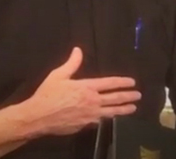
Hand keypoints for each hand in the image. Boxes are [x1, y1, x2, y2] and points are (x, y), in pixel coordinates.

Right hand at [21, 47, 140, 136]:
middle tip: (138, 96)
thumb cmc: (47, 95)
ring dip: (123, 109)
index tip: (132, 82)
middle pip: (115, 98)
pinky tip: (111, 117)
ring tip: (133, 108)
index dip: (123, 82)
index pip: (110, 83)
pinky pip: (99, 121)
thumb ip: (71, 63)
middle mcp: (92, 101)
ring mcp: (90, 115)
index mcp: (87, 87)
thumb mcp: (58, 75)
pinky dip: (107, 118)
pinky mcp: (85, 125)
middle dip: (128, 96)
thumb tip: (78, 50)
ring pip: (111, 112)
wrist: (38, 117)